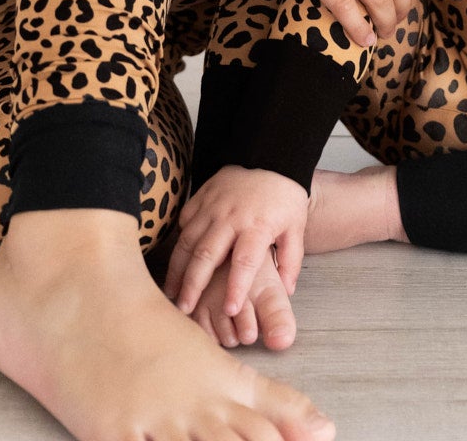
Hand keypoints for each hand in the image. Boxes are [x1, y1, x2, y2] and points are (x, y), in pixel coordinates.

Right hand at [165, 166, 309, 320]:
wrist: (270, 156)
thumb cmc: (284, 197)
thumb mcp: (296, 227)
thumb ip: (291, 260)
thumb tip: (286, 292)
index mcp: (258, 225)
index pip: (245, 260)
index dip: (237, 286)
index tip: (231, 310)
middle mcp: (231, 216)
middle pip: (207, 254)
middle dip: (194, 285)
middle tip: (184, 308)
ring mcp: (212, 205)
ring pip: (188, 240)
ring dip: (178, 268)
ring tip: (171, 292)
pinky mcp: (201, 196)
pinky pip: (184, 221)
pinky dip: (178, 242)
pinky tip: (176, 262)